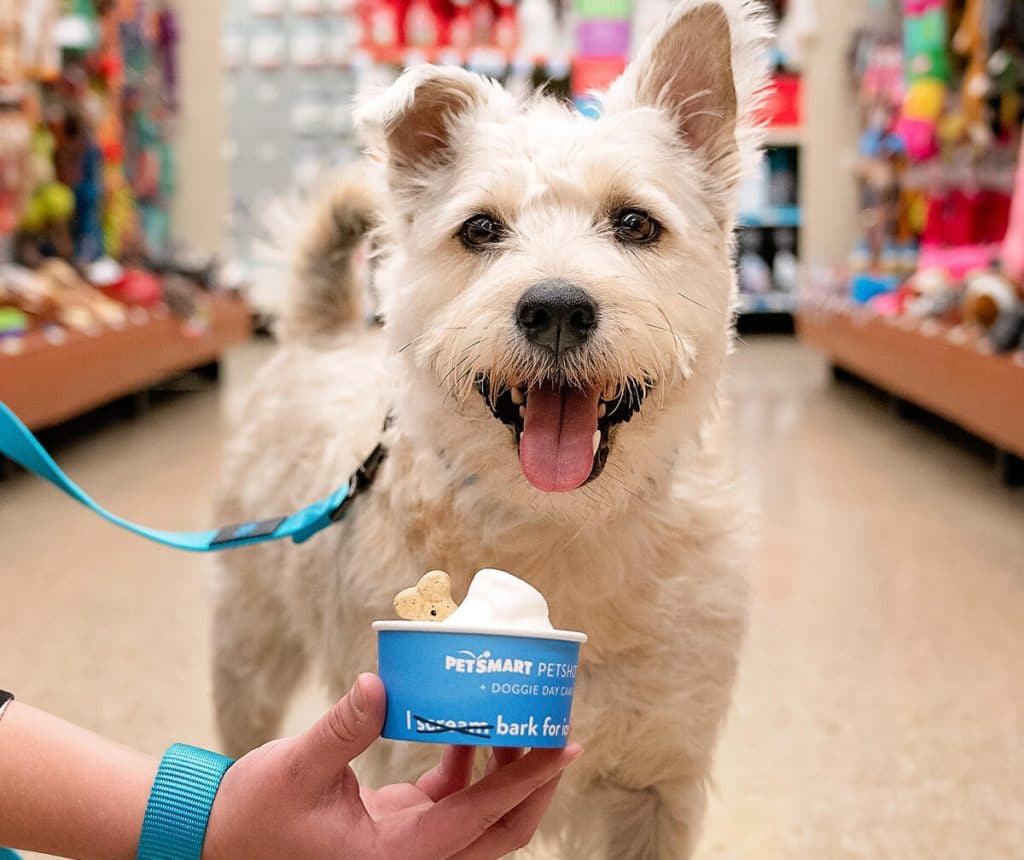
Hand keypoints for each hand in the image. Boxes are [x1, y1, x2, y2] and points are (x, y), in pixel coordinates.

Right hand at [203, 673, 580, 859]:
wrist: (219, 843)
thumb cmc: (253, 817)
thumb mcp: (296, 769)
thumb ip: (343, 728)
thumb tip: (379, 682)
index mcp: (396, 858)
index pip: (483, 818)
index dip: (528, 780)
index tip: (564, 746)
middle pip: (501, 832)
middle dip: (534, 784)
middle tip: (553, 732)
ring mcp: (409, 846)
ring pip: (482, 820)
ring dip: (504, 772)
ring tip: (515, 719)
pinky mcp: (399, 828)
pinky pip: (452, 800)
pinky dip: (467, 764)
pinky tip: (466, 726)